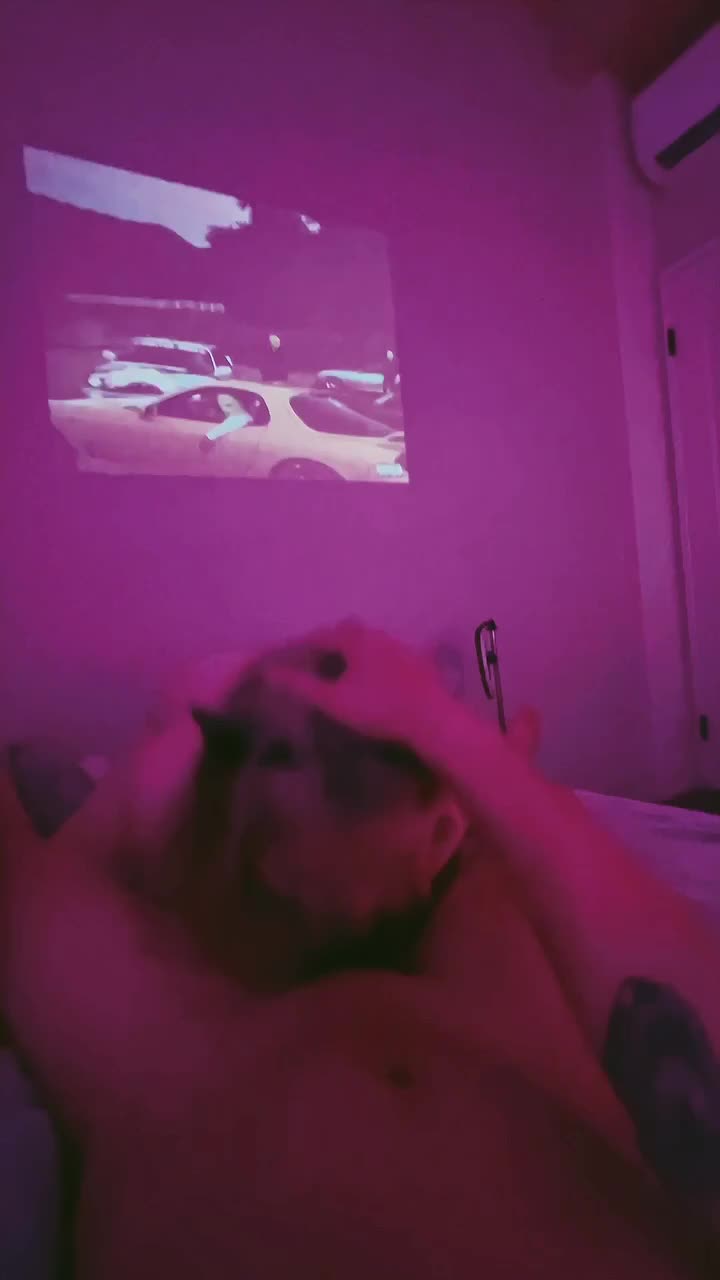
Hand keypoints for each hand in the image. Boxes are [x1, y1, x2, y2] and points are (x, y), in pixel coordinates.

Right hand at [264, 620, 452, 752]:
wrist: (431, 719)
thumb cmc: (378, 708)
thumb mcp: (333, 700)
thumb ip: (301, 686)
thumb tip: (270, 673)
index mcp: (355, 638)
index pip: (320, 635)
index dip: (302, 648)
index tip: (290, 664)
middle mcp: (377, 634)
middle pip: (345, 634)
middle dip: (329, 648)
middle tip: (316, 669)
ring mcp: (399, 645)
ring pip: (367, 644)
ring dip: (352, 655)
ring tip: (342, 677)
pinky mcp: (416, 661)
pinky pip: (386, 655)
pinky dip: (373, 663)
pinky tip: (373, 683)